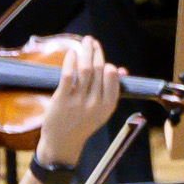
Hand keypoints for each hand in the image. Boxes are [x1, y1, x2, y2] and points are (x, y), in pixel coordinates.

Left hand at [34, 37, 121, 166]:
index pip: (113, 81)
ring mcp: (78, 102)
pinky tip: (72, 53)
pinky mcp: (62, 100)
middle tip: (92, 41)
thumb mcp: (101, 111)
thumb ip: (111, 90)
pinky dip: (71, 62)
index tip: (103, 57)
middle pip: (99, 71)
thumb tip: (121, 69)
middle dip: (97, 52)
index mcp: (107, 107)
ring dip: (86, 52)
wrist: (63, 142)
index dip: (109, 66)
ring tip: (85, 42)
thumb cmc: (82, 124)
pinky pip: (68, 76)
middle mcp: (95, 104)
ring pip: (86, 70)